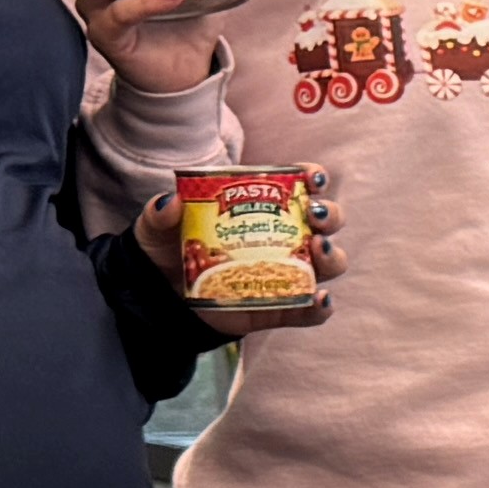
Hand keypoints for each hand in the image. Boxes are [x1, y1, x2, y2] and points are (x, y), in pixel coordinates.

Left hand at [133, 180, 345, 334]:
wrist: (160, 298)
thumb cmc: (168, 251)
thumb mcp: (157, 228)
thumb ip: (160, 214)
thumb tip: (171, 203)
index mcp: (260, 208)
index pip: (297, 186)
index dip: (313, 178)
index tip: (312, 178)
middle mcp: (283, 237)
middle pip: (324, 221)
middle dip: (330, 214)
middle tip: (314, 215)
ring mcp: (286, 274)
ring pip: (327, 263)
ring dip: (332, 255)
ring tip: (318, 250)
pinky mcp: (282, 308)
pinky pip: (311, 310)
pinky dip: (321, 306)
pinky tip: (319, 298)